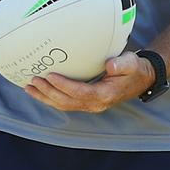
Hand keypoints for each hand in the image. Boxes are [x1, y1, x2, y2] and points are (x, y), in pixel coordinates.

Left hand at [25, 51, 154, 112]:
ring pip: (63, 105)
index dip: (64, 86)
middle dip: (48, 92)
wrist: (139, 80)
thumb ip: (122, 64)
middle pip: (67, 101)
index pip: (81, 92)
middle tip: (33, 80)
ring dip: (45, 97)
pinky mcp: (85, 102)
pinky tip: (38, 90)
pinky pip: (65, 102)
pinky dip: (50, 97)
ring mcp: (90, 105)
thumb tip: (110, 66)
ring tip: (29, 87)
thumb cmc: (134, 69)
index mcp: (105, 94)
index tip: (50, 76)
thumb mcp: (132, 63)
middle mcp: (96, 104)